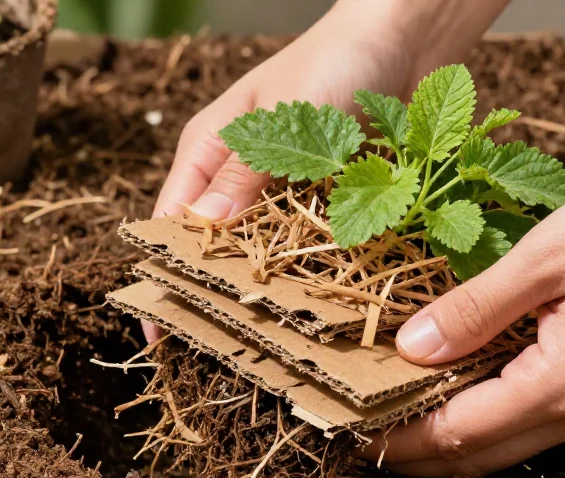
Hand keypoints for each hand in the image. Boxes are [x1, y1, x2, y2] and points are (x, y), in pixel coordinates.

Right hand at [143, 0, 510, 340]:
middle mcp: (241, 177)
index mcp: (209, 151)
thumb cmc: (334, 62)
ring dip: (269, 293)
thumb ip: (244, 173)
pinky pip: (313, 249)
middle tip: (221, 350)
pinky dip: (312, 275)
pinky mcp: (330, 202)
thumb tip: (199, 229)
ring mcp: (286, 193)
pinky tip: (319, 311)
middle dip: (216, 294)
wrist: (405, 39)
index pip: (171, 223)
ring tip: (269, 346)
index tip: (159, 331)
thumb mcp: (283, 118)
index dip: (163, 275)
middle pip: (216, 249)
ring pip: (265, 257)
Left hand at [362, 167, 564, 477]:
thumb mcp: (545, 256)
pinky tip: (462, 388)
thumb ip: (474, 308)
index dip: (401, 434)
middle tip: (363, 431)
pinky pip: (539, 421)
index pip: (460, 431)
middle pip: (483, 454)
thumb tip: (409, 349)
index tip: (352, 428)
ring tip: (399, 412)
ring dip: (454, 436)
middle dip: (419, 449)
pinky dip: (492, 416)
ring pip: (511, 443)